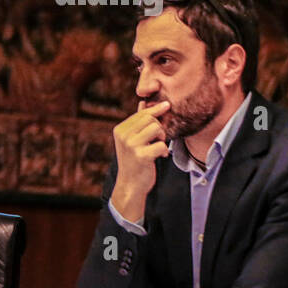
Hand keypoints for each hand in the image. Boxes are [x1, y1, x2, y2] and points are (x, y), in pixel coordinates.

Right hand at [110, 99, 170, 223]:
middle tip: (158, 139)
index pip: (142, 113)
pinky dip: (164, 151)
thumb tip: (143, 102)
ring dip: (162, 138)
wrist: (130, 185)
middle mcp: (123, 135)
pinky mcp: (141, 156)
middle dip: (159, 127)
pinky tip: (160, 156)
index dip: (156, 111)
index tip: (167, 105)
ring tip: (158, 146)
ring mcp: (131, 145)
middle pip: (150, 119)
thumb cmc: (134, 161)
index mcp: (120, 130)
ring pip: (156, 128)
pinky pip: (161, 145)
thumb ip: (138, 122)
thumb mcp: (132, 140)